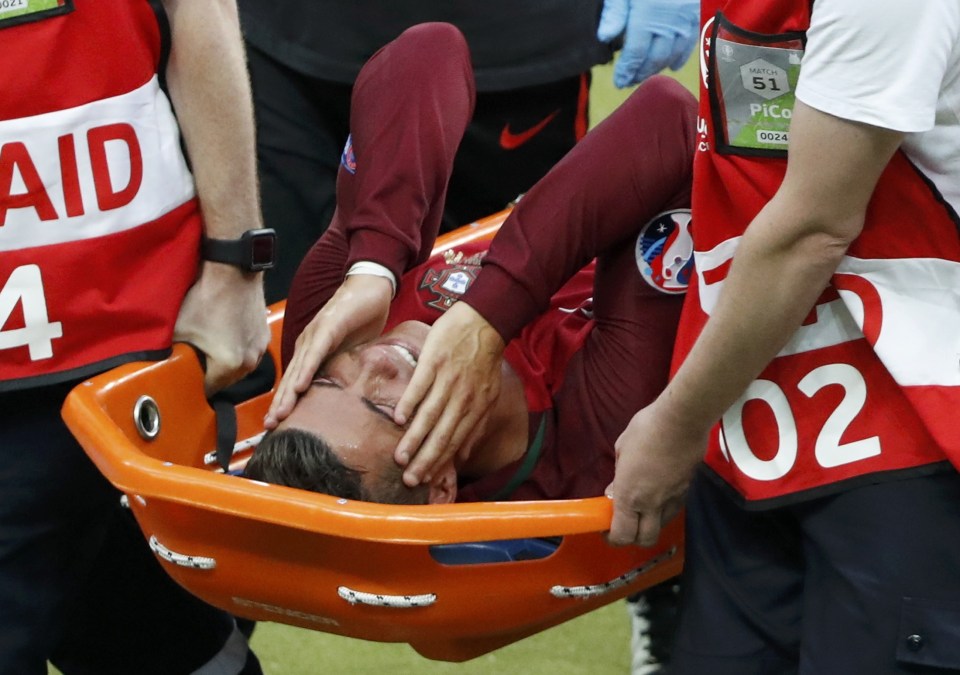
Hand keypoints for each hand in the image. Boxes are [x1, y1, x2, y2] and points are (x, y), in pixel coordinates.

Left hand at [174, 262, 269, 395]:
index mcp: (230, 365)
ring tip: (210, 346)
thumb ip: (173, 357)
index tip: (184, 377)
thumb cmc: (207, 298)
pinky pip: (248, 352)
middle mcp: (250, 361)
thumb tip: (164, 370)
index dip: (194, 384)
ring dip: (225, 362)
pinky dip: (237, 348)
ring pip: (239, 367)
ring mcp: (260, 348)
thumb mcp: (180, 331)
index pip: (209, 389)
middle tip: (194, 361)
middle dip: (211, 374)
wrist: (232, 271)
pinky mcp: (264, 335)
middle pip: (226, 381)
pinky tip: (224, 335)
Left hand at [264, 274, 392, 427]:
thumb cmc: (362, 317)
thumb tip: (347, 392)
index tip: (278, 424)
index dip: (286, 403)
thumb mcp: (353, 351)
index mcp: (312, 350)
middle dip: (280, 404)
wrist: (371, 286)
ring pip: (299, 369)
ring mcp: (316, 335)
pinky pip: (315, 353)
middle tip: (270, 426)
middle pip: (291, 378)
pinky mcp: (328, 328)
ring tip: (280, 414)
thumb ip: (345, 368)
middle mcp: (308, 343)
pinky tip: (299, 387)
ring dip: (288, 393)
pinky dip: (306, 370)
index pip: (296, 381)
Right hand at [392, 301, 504, 486]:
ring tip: (399, 457)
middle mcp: (463, 398)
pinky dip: (410, 404)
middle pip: (442, 435)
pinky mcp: (434, 362)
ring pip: (430, 415)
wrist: (483, 322)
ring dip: (414, 439)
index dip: (440, 463)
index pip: (455, 442)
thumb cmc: (484, 360)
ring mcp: (448, 380)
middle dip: (425, 460)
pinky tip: (399, 420)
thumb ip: (476, 425)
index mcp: (476, 408)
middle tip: (409, 480)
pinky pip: (420, 387)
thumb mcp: (488, 395)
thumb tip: (464, 456)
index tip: (424, 480)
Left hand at [597, 0, 699, 87]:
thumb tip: (605, 38)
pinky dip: (679, 57)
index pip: (635, 52)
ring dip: (657, 68)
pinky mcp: (697, 15)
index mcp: (647, 14)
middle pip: (654, 58)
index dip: (627, 70)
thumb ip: (614, 11)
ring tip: (644, 74)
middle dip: (640, 73)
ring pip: (672, 54)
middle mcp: (668, 21)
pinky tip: (670, 65)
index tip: (619, 82)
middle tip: (628, 82)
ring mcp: (685, 19)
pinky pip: (689, 43)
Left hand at [605, 395, 707, 546]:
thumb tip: (615, 490)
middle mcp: (652, 504)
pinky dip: (663, 510)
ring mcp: (672, 499)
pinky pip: (673, 510)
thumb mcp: (621, 449)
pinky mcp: (686, 490)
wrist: (682, 420)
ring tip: (641, 508)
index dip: (613, 538)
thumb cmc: (645, 429)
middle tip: (625, 523)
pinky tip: (658, 495)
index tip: (606, 529)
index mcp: (630, 495)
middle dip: (633, 538)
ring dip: (649, 524)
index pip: (623, 535)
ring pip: (661, 526)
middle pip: (645, 540)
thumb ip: (618, 476)